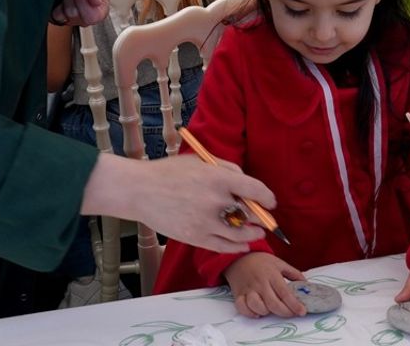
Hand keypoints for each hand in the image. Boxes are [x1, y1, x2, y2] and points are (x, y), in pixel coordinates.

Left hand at [51, 0, 107, 25]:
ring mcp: (71, 17)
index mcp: (100, 8)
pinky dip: (55, 2)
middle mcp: (86, 16)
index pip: (93, 17)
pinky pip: (53, 15)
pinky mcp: (57, 15)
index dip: (84, 2)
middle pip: (77, 16)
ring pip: (64, 15)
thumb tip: (96, 1)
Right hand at [81, 153, 276, 253]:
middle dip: (261, 218)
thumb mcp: (200, 161)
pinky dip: (237, 247)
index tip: (270, 202)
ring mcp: (205, 222)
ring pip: (241, 235)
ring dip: (253, 234)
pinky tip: (242, 245)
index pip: (256, 190)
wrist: (140, 190)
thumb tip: (246, 182)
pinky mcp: (196, 238)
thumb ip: (226, 169)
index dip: (267, 198)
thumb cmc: (169, 173)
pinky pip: (224, 247)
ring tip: (257, 233)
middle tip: (264, 219)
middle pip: (250, 214)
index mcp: (218, 178)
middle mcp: (215, 201)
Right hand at [224, 252, 306, 318]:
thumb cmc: (261, 261)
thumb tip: (306, 285)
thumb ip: (294, 274)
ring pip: (257, 306)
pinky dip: (250, 313)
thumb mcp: (279, 263)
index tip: (302, 311)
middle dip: (284, 312)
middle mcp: (260, 283)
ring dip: (266, 312)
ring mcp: (248, 289)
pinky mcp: (238, 294)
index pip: (285, 293)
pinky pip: (242, 308)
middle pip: (273, 303)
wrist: (239, 256)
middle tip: (291, 313)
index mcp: (272, 275)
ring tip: (271, 310)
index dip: (294, 304)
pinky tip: (257, 312)